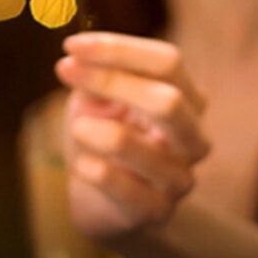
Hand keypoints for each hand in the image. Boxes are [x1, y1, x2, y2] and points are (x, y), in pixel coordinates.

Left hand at [54, 32, 211, 244]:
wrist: (100, 204)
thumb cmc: (101, 140)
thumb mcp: (96, 101)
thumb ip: (93, 78)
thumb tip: (76, 59)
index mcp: (187, 101)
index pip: (168, 63)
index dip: (118, 50)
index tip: (70, 45)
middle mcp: (192, 138)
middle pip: (169, 101)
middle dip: (112, 81)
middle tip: (65, 71)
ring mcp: (179, 179)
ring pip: (147, 150)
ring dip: (101, 132)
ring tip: (77, 128)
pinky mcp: (156, 212)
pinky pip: (123, 187)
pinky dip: (93, 170)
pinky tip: (82, 164)